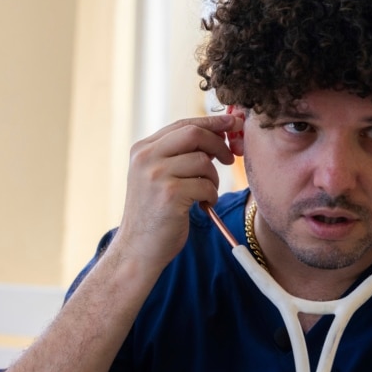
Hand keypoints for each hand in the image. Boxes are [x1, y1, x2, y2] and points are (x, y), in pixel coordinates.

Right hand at [111, 114, 241, 270]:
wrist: (138, 248)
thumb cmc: (156, 213)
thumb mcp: (160, 176)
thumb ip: (180, 155)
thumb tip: (219, 134)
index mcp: (143, 149)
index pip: (183, 124)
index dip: (212, 122)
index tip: (233, 123)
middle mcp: (146, 157)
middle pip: (195, 134)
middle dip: (219, 143)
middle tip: (229, 158)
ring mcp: (156, 174)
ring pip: (203, 161)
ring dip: (214, 178)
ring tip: (205, 193)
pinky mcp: (169, 194)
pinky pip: (206, 185)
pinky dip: (211, 196)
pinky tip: (202, 206)